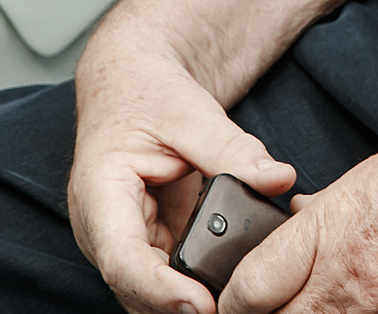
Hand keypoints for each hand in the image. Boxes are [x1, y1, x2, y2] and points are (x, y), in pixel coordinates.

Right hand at [67, 31, 298, 313]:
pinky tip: (230, 286)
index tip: (203, 304)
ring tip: (236, 299)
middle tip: (235, 306)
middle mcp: (102, 230)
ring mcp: (121, 243)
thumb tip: (278, 179)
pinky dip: (195, 286)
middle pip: (136, 288)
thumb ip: (233, 150)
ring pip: (150, 293)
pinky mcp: (145, 246)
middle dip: (181, 304)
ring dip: (189, 299)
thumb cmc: (150, 94)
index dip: (161, 290)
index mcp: (99, 194)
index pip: (122, 259)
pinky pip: (167, 279)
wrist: (132, 85)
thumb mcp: (191, 113)